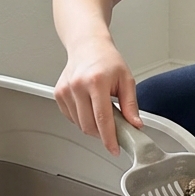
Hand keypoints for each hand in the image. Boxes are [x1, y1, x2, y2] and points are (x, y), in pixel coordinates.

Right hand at [54, 38, 141, 155]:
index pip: (102, 118)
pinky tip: (90, 107)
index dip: (109, 138)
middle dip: (102, 134)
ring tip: (102, 112)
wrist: (88, 46)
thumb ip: (131, 105)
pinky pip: (71, 117)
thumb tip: (135, 125)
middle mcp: (78, 86)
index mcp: (96, 81)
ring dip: (92, 126)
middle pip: (88, 125)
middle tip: (113, 129)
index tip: (114, 149)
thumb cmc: (107, 60)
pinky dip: (82, 119)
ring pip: (79, 124)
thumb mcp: (126, 79)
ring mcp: (66, 90)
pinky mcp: (59, 94)